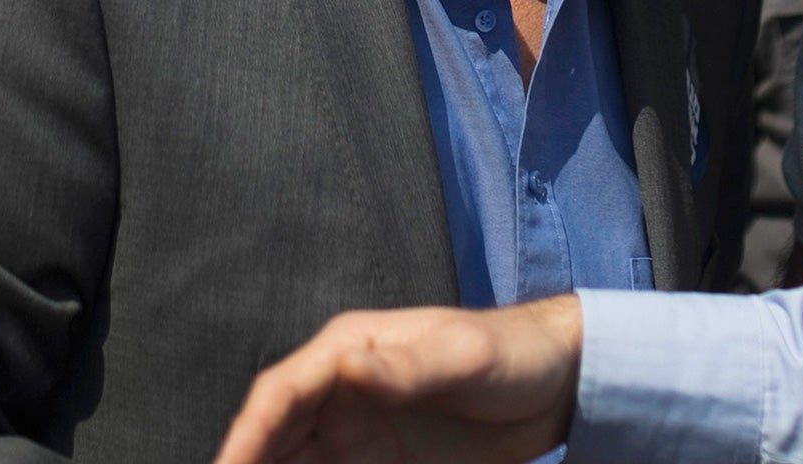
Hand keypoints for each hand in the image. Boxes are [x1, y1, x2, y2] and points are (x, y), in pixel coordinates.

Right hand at [212, 296, 583, 463]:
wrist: (557, 384)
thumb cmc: (510, 353)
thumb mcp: (464, 355)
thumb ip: (407, 365)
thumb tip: (347, 366)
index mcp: (349, 350)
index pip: (280, 393)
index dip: (246, 436)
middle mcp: (340, 391)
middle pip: (273, 438)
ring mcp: (354, 432)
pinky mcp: (376, 463)